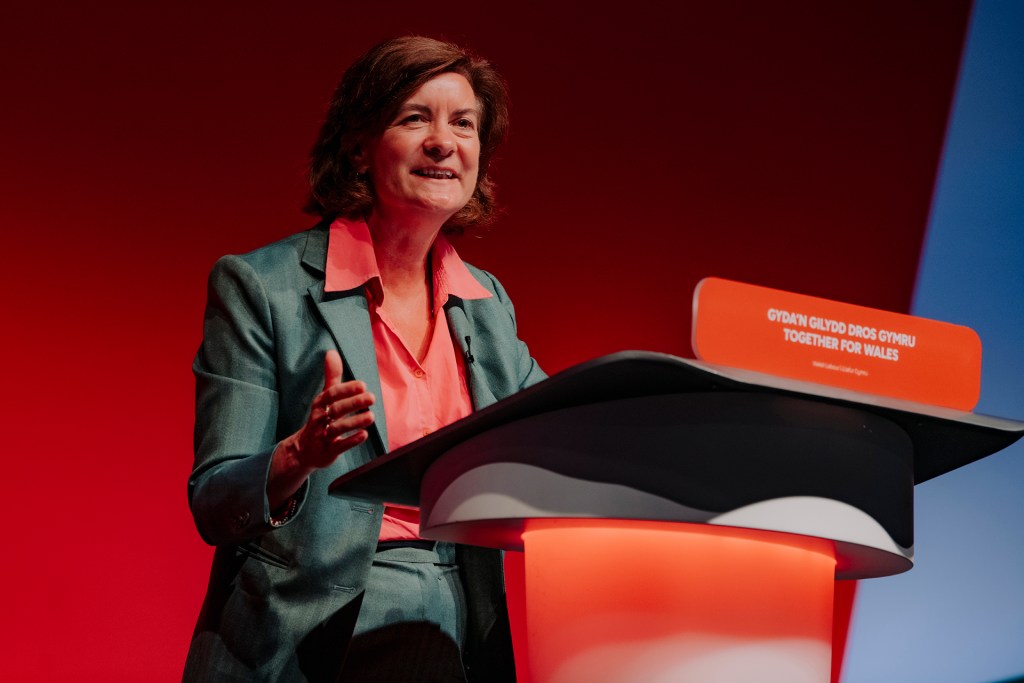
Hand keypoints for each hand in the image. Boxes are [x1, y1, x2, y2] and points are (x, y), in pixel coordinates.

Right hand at [294, 350, 375, 468]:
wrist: (305, 450)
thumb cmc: (320, 418)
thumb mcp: (324, 397)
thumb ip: (331, 377)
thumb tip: (332, 352)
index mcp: (320, 404)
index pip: (331, 394)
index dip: (346, 389)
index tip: (362, 385)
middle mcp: (319, 418)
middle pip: (335, 409)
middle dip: (353, 403)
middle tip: (371, 398)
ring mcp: (322, 436)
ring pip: (337, 428)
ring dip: (354, 422)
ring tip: (371, 416)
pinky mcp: (328, 451)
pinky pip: (339, 446)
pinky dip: (351, 440)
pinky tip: (364, 435)